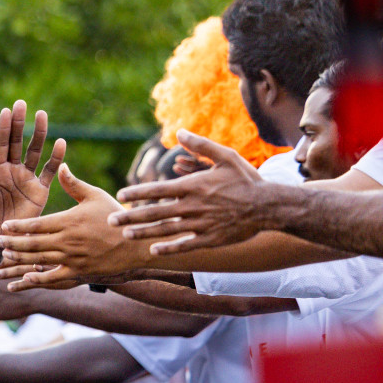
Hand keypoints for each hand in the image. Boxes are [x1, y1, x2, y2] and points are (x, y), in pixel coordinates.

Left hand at [0, 100, 66, 245]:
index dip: (4, 128)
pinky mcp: (40, 192)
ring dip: (39, 134)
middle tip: (22, 104)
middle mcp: (13, 171)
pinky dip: (56, 158)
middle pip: (18, 142)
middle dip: (20, 123)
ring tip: (42, 114)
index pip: (1, 144)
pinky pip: (50, 172)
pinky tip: (61, 143)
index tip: (6, 110)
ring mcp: (27, 180)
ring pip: (35, 152)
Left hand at [0, 164, 133, 285]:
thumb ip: (74, 184)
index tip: (4, 226)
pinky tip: (24, 278)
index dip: (17, 226)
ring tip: (4, 257)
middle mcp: (67, 241)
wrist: (138, 245)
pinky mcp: (80, 273)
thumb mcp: (96, 196)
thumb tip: (59, 165)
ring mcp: (73, 259)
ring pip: (38, 260)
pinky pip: (54, 278)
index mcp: (68, 221)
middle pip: (31, 243)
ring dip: (19, 259)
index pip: (35, 224)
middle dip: (11, 243)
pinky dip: (37, 279)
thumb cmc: (116, 217)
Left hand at [110, 130, 273, 253]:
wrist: (271, 206)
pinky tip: (154, 251)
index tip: (120, 196)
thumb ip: (200, 145)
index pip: (158, 190)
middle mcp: (193, 206)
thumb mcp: (226, 157)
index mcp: (193, 186)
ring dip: (144, 233)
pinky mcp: (211, 239)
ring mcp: (201, 224)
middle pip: (156, 212)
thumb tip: (179, 131)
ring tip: (126, 235)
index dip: (137, 193)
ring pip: (166, 230)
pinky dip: (169, 248)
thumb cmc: (246, 179)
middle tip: (111, 221)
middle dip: (131, 217)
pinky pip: (186, 245)